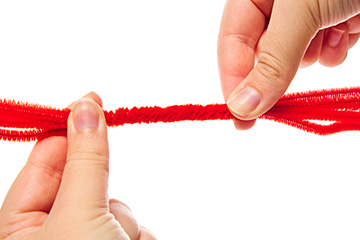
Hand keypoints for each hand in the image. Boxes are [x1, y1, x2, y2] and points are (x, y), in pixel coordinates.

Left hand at [0, 92, 155, 239]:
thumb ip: (85, 161)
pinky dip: (138, 236)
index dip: (67, 130)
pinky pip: (134, 226)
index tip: (91, 101)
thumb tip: (86, 109)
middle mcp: (55, 232)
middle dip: (103, 192)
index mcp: (20, 229)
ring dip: (124, 222)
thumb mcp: (79, 213)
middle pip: (86, 182)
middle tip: (105, 204)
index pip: (43, 162)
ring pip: (117, 206)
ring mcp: (89, 239)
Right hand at [218, 0, 359, 128]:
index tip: (240, 118)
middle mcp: (276, 6)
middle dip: (275, 73)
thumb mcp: (301, 11)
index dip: (232, 81)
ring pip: (293, 58)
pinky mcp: (332, 22)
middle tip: (279, 103)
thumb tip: (243, 106)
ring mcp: (305, 15)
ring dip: (310, 56)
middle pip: (261, 54)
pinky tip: (345, 31)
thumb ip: (272, 60)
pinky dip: (333, 49)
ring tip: (330, 34)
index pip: (231, 42)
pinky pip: (323, 51)